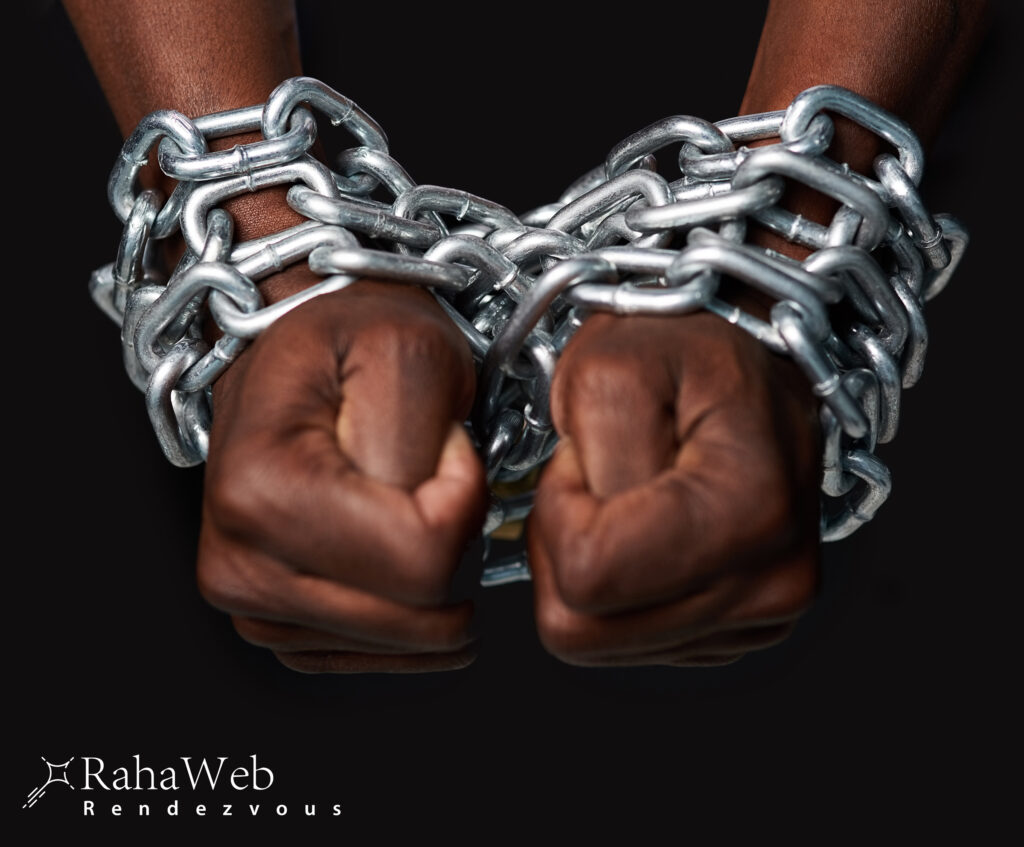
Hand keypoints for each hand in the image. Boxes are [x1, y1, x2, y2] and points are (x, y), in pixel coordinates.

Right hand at [196, 280, 487, 672]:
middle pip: (417, 617)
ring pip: (405, 642)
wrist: (300, 350)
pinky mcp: (271, 623)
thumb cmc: (351, 338)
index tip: (447, 444)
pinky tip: (397, 548)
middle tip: (429, 472)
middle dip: (453, 544)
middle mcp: (239, 562)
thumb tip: (427, 532)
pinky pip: (377, 654)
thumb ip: (419, 443)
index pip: (423, 561)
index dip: (464, 502)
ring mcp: (249, 602)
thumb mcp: (407, 348)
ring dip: (432, 575)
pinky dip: (411, 610)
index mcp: (262, 492)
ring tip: (402, 499)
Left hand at [528, 311, 821, 666]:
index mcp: (749, 511)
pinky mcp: (739, 631)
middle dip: (566, 545)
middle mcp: (771, 582)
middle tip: (599, 474)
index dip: (558, 510)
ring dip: (588, 567)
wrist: (752, 361)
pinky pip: (627, 640)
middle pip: (582, 628)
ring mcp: (761, 616)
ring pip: (596, 642)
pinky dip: (617, 586)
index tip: (586, 455)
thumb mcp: (611, 363)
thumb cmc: (689, 348)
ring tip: (625, 497)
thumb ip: (587, 453)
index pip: (586, 578)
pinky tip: (647, 528)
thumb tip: (585, 537)